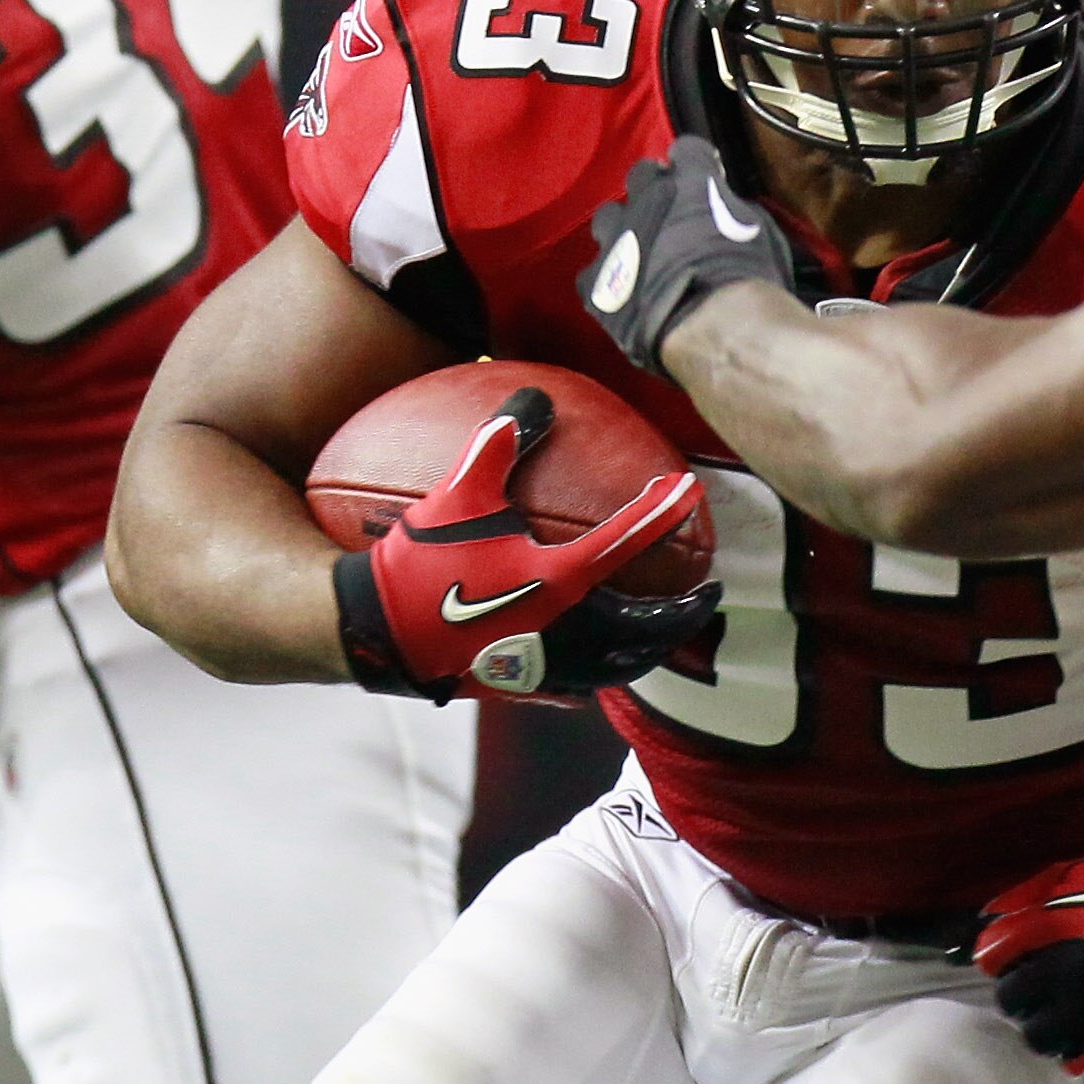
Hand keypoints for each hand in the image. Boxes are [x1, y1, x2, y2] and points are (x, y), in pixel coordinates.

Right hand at [332, 386, 716, 703]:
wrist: (375, 632)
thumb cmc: (421, 560)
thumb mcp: (462, 490)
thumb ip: (503, 440)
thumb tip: (538, 395)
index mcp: (562, 579)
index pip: (633, 540)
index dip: (665, 511)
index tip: (689, 493)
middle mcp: (568, 629)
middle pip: (650, 628)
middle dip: (686, 611)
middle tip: (708, 591)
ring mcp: (548, 666)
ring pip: (622, 667)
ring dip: (653, 646)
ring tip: (665, 628)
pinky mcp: (522, 689)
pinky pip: (582, 688)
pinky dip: (607, 672)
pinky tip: (605, 665)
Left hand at [580, 135, 795, 376]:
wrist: (714, 327)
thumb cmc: (749, 277)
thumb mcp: (758, 230)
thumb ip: (730, 209)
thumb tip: (722, 209)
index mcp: (691, 181)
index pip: (687, 150)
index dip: (696, 163)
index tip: (707, 178)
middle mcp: (646, 199)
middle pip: (641, 176)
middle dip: (656, 188)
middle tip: (673, 213)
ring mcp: (615, 240)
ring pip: (609, 217)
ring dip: (626, 227)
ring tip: (644, 252)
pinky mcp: (595, 283)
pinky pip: (595, 273)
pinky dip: (611, 280)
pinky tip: (629, 296)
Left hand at [970, 828, 1083, 1083]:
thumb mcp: (1079, 867)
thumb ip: (1030, 892)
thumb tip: (988, 916)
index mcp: (1052, 926)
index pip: (994, 955)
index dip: (996, 956)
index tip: (1007, 957)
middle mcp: (1068, 970)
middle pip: (1012, 1001)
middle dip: (1016, 994)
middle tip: (1031, 988)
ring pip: (1044, 1039)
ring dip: (1043, 1028)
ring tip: (1056, 1015)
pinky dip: (1081, 1058)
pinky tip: (1082, 1042)